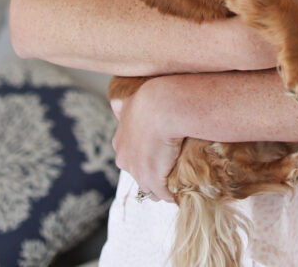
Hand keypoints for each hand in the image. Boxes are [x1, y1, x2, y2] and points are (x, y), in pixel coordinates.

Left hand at [111, 79, 182, 202]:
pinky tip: (182, 187)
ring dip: (161, 187)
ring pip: (149, 189)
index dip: (144, 158)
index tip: (158, 154)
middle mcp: (125, 161)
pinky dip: (172, 193)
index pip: (130, 159)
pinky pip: (164, 195)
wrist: (161, 108)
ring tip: (176, 181)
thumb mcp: (128, 101)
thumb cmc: (149, 101)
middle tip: (168, 166)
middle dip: (152, 174)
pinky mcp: (154, 182)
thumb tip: (116, 105)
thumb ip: (120, 107)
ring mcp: (138, 174)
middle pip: (139, 175)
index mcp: (120, 145)